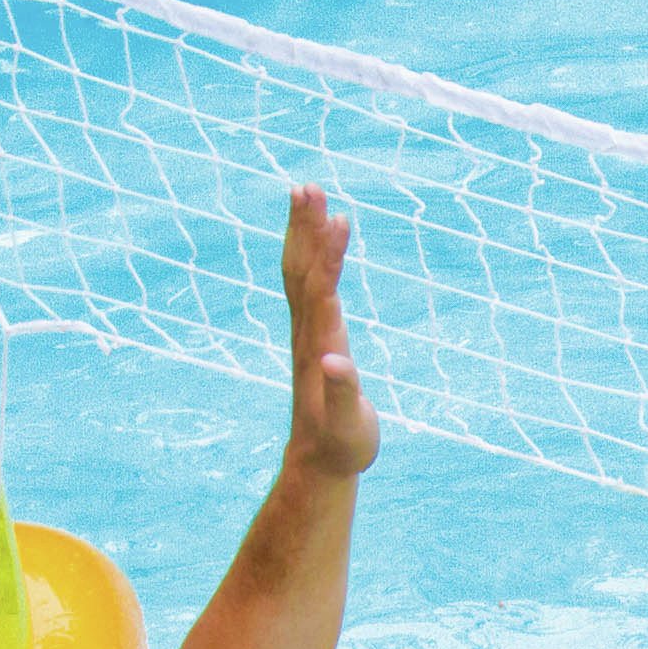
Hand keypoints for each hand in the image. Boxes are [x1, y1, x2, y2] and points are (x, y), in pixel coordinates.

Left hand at [280, 184, 378, 481]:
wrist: (318, 461)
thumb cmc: (341, 446)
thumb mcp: (347, 427)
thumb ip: (342, 394)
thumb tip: (337, 360)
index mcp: (321, 347)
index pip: (323, 291)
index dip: (331, 256)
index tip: (339, 220)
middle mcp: (308, 332)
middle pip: (302, 270)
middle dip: (305, 228)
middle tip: (307, 187)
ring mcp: (307, 331)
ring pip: (299, 272)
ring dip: (302, 232)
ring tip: (306, 194)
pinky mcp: (312, 334)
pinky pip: (307, 283)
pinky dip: (312, 254)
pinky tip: (319, 236)